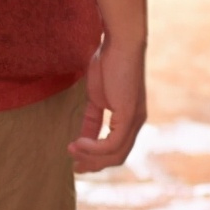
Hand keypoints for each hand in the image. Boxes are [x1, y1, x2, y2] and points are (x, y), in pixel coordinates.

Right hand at [68, 36, 146, 172]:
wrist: (120, 42)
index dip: (97, 160)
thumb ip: (92, 120)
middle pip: (117, 157)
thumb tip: (81, 140)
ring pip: (115, 154)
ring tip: (72, 151)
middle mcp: (137, 122)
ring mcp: (135, 120)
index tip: (77, 162)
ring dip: (91, 157)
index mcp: (130, 118)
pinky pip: (112, 144)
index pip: (117, 150)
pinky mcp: (130, 115)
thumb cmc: (109, 63)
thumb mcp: (96, 98)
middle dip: (94, 164)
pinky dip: (93, 148)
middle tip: (74, 166)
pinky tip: (78, 142)